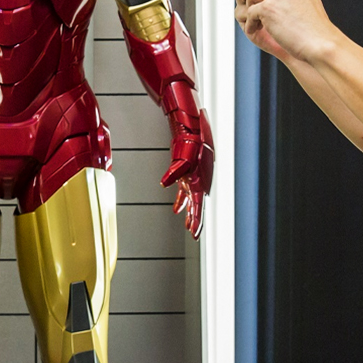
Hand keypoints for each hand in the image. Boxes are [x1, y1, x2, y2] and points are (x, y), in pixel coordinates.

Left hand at [163, 109, 212, 237]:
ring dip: (188, 211)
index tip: (194, 233)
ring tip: (186, 223)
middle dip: (195, 220)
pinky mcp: (188, 173)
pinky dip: (181, 200)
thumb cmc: (192, 142)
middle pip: (197, 206)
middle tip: (193, 234)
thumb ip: (174, 173)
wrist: (192, 129)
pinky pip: (185, 191)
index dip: (196, 220)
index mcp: (199, 181)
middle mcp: (198, 181)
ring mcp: (193, 177)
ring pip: (191, 200)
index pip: (198, 206)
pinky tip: (176, 208)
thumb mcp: (183, 159)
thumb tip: (164, 183)